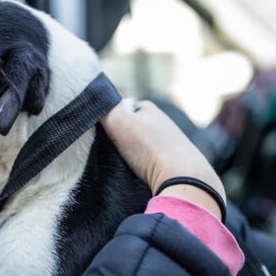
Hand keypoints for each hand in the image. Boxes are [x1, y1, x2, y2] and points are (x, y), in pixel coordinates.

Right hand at [101, 100, 225, 218]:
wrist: (183, 178)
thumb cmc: (149, 147)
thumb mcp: (118, 119)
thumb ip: (103, 106)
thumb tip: (92, 98)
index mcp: (148, 107)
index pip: (120, 108)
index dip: (108, 119)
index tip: (102, 133)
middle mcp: (161, 121)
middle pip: (130, 128)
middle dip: (119, 137)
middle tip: (109, 150)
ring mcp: (169, 143)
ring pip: (139, 146)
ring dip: (130, 154)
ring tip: (123, 164)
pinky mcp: (174, 163)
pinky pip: (150, 162)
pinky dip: (142, 166)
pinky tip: (138, 173)